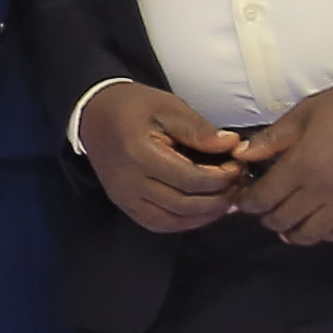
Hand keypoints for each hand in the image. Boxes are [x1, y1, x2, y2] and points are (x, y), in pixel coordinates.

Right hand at [74, 78, 255, 238]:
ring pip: (174, 221)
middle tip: (239, 184)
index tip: (238, 166)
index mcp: (139, 153)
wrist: (94, 116)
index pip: (190, 179)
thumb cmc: (133, 107)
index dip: (221, 178)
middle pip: (184, 204)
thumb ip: (199, 129)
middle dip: (219, 199)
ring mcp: (125, 198)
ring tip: (226, 199)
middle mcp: (129, 182)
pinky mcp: (125, 205)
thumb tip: (232, 145)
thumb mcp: (168, 107)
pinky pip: (159, 224)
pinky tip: (203, 211)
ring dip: (205, 215)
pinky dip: (185, 222)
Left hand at [230, 87, 332, 247]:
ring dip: (291, 231)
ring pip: (308, 235)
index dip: (247, 202)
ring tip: (286, 220)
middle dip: (265, 216)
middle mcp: (319, 192)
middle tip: (264, 206)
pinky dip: (321, 234)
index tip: (243, 197)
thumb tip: (241, 155)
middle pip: (281, 220)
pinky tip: (314, 223)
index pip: (262, 199)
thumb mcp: (302, 115)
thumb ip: (271, 138)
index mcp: (300, 167)